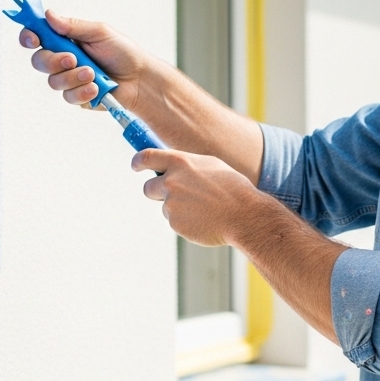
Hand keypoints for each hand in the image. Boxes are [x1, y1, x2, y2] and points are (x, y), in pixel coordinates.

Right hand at [19, 13, 147, 109]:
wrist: (140, 79)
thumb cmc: (124, 53)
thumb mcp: (100, 33)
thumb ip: (73, 26)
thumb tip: (48, 15)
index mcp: (67, 40)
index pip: (39, 37)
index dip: (29, 37)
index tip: (33, 39)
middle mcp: (64, 60)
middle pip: (39, 61)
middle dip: (53, 61)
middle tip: (72, 59)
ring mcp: (70, 79)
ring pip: (53, 81)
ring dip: (73, 77)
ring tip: (93, 73)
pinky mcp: (77, 96)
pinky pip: (68, 96)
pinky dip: (82, 91)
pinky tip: (96, 87)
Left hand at [133, 148, 259, 245]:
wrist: (243, 215)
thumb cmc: (232, 188)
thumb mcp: (210, 165)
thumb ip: (187, 166)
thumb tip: (172, 167)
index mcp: (180, 163)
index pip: (147, 157)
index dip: (138, 162)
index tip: (136, 165)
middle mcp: (171, 182)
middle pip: (148, 187)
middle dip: (156, 192)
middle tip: (174, 195)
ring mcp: (171, 204)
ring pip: (165, 206)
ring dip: (178, 208)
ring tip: (203, 208)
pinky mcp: (174, 223)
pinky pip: (174, 221)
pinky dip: (186, 221)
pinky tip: (203, 219)